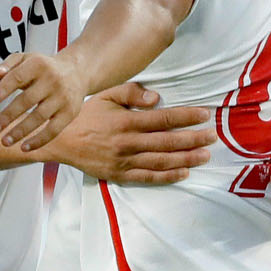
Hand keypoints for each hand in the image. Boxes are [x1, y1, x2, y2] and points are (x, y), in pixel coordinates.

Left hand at [0, 53, 84, 150]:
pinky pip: (54, 130)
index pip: (17, 77)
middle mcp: (52, 80)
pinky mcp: (70, 113)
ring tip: (5, 141)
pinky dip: (38, 140)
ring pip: (39, 117)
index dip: (3, 90)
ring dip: (20, 131)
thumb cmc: (44, 68)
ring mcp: (62, 97)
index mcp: (38, 65)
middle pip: (27, 100)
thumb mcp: (25, 60)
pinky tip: (24, 147)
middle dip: (8, 116)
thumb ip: (7, 66)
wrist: (76, 72)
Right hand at [34, 83, 213, 182]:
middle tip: (213, 136)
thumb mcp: (104, 95)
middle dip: (193, 138)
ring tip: (205, 155)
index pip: (163, 118)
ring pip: (162, 161)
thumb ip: (130, 93)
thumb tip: (156, 98)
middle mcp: (127, 142)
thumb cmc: (83, 115)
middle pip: (168, 141)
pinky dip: (167, 176)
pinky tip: (184, 172)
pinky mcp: (119, 174)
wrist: (57, 140)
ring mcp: (124, 161)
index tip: (205, 114)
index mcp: (125, 121)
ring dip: (187, 158)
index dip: (186, 116)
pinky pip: (148, 177)